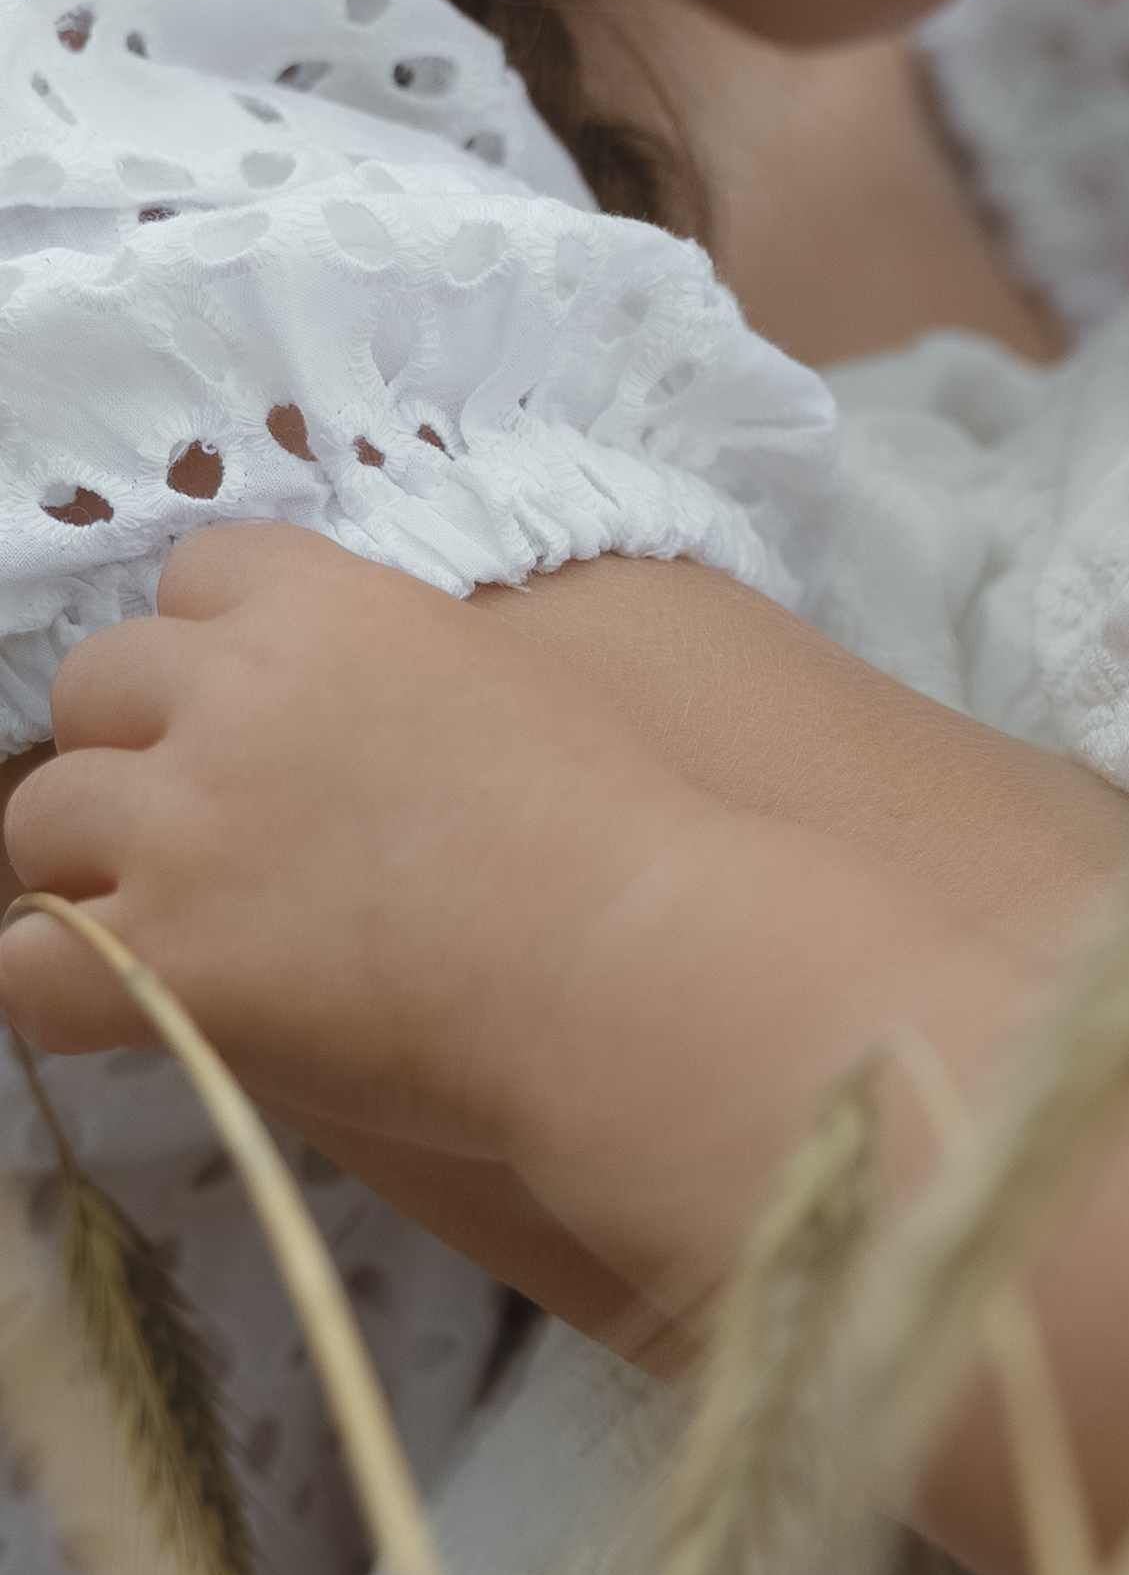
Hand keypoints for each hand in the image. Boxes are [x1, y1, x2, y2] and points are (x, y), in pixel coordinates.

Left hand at [0, 524, 708, 1159]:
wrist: (623, 955)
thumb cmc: (604, 826)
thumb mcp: (492, 673)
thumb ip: (377, 663)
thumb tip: (330, 714)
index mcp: (323, 605)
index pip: (194, 573)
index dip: (216, 646)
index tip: (253, 713)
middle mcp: (233, 692)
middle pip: (95, 683)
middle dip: (138, 748)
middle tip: (208, 823)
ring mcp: (186, 824)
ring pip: (44, 818)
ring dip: (97, 864)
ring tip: (175, 918)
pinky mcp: (165, 959)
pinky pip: (28, 968)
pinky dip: (69, 987)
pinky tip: (139, 1001)